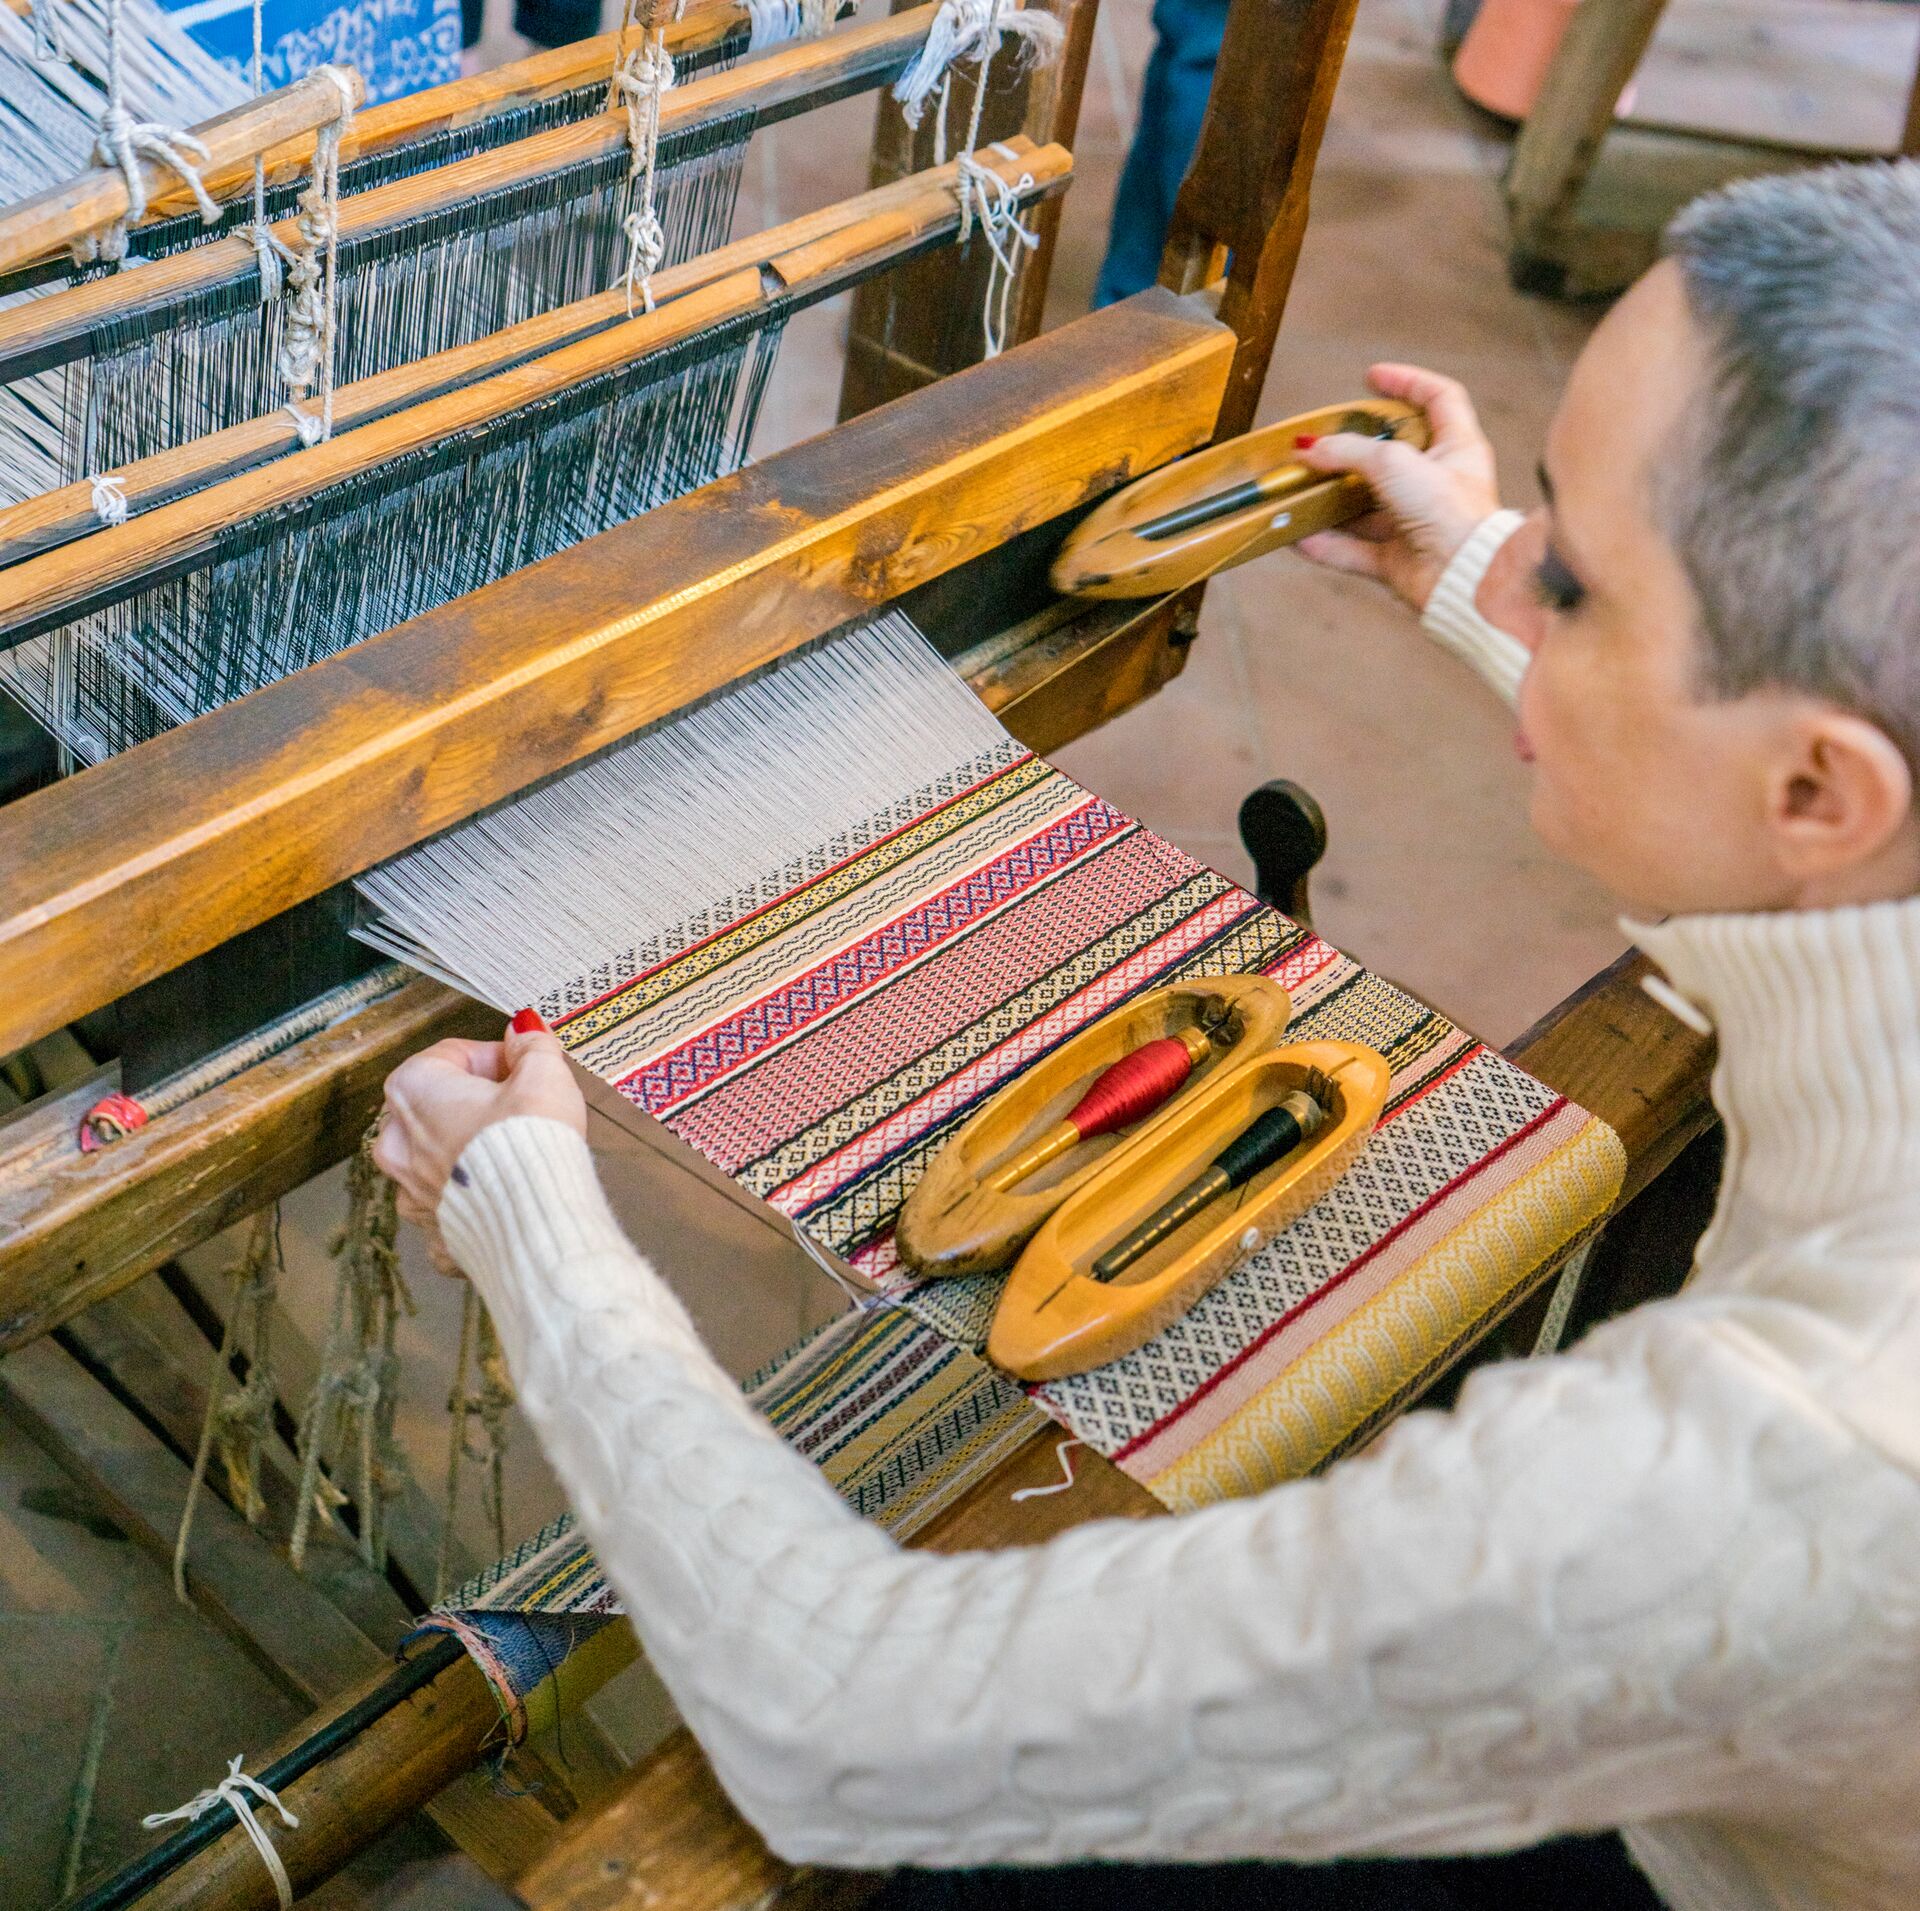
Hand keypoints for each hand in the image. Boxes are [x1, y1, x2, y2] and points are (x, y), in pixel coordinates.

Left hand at [374, 1018, 587, 1261]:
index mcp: (415, 1091)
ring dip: (466, 1148)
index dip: (494, 1057)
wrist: (536, 1222)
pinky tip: (503, 1193)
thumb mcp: (544, 1075)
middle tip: (521, 1106)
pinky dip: (469, 1196)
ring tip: (514, 1152)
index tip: (524, 1068)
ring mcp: (410, 1191)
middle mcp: (398, 1141)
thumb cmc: (532, 1145)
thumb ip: (531, 1045)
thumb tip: (524, 1030)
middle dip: (475, 1101)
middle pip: (434, 1104)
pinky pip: (446, 1204)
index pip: (449, 1055)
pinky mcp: (431, 1230)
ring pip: (433, 1156)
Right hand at [1294, 363, 1503, 611]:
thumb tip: (1308, 450)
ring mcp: (1417, 523)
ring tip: (1298, 489)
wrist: (1461, 578)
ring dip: (1331, 500)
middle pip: (1391, 456)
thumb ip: (1348, 451)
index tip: (1371, 376)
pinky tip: (1296, 537)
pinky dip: (1326, 544)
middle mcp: (1438, 484)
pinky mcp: (1398, 561)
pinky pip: (1354, 550)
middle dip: (1353, 449)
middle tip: (1322, 441)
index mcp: (1457, 448)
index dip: (1407, 381)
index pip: (1439, 398)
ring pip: (1366, 507)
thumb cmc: (1447, 510)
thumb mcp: (1393, 462)